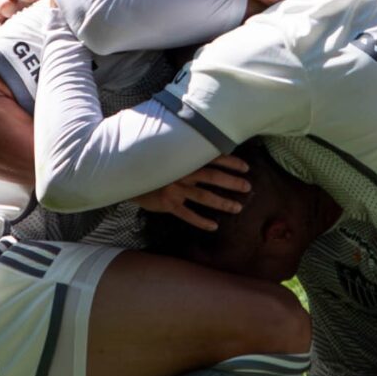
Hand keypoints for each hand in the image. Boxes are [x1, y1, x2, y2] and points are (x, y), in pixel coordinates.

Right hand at [131, 154, 250, 231]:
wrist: (129, 176)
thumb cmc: (154, 164)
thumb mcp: (170, 154)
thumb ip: (187, 154)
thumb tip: (209, 149)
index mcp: (185, 159)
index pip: (212, 157)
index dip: (231, 162)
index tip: (246, 167)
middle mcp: (183, 172)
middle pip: (213, 177)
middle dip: (232, 182)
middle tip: (247, 187)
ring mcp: (176, 189)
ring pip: (204, 197)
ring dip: (222, 203)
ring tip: (237, 208)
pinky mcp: (169, 203)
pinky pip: (188, 214)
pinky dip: (201, 221)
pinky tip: (213, 226)